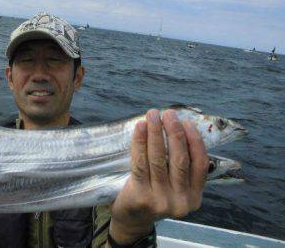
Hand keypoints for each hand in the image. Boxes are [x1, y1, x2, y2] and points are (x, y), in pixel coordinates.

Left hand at [109, 109, 208, 243]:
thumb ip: (181, 166)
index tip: (187, 122)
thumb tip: (180, 127)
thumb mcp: (175, 186)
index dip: (195, 141)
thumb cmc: (155, 193)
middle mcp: (181, 201)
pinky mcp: (140, 196)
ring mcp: (161, 200)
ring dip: (156, 132)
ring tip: (152, 115)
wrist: (132, 219)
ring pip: (159, 159)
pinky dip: (140, 142)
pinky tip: (140, 127)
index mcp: (194, 197)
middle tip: (168, 113)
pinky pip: (140, 163)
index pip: (200, 164)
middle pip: (180, 159)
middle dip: (174, 132)